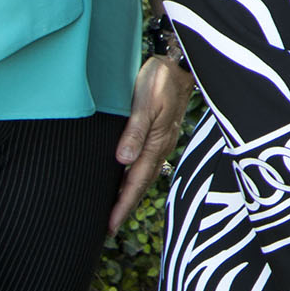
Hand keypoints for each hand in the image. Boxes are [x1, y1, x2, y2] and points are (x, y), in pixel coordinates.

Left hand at [110, 54, 194, 233]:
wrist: (180, 62)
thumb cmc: (160, 79)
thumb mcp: (145, 102)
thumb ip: (134, 131)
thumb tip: (122, 160)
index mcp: (156, 143)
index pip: (135, 181)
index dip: (122, 204)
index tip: (109, 225)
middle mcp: (160, 146)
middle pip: (141, 184)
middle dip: (126, 206)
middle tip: (109, 228)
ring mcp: (163, 140)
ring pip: (144, 175)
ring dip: (130, 193)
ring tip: (116, 210)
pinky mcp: (161, 133)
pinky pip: (147, 162)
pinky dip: (135, 176)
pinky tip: (127, 177)